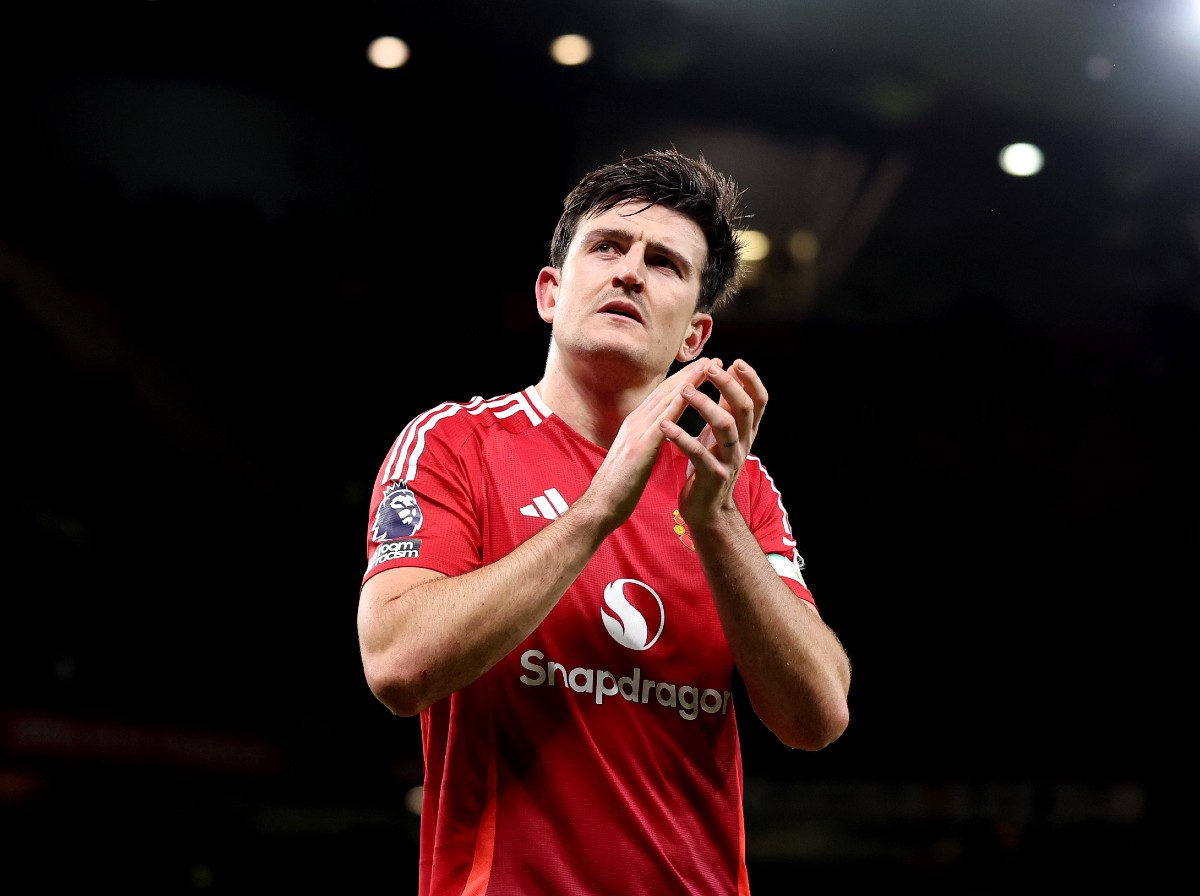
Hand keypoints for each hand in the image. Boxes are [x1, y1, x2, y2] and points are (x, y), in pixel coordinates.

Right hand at [587, 357, 714, 526]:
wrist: (602, 504)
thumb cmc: (621, 485)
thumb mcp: (637, 455)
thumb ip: (647, 439)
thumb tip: (660, 432)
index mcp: (636, 424)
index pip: (662, 396)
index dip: (683, 380)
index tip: (703, 369)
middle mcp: (635, 421)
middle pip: (666, 390)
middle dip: (690, 373)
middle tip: (712, 359)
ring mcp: (636, 431)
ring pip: (666, 399)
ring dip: (689, 381)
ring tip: (709, 368)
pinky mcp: (640, 446)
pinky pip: (663, 420)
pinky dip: (678, 403)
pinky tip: (693, 393)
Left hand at [661, 358, 767, 525]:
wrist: (708, 510)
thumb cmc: (709, 465)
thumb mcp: (720, 434)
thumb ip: (726, 406)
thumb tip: (731, 371)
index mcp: (745, 432)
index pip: (758, 401)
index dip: (751, 381)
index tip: (737, 361)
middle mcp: (742, 444)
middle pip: (744, 409)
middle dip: (728, 386)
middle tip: (710, 368)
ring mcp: (730, 460)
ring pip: (726, 427)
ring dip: (705, 405)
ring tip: (685, 391)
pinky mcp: (713, 476)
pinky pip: (699, 453)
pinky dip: (681, 437)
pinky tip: (665, 426)